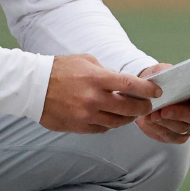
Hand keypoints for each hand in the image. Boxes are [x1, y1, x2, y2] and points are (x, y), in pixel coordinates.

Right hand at [40, 54, 160, 133]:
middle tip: (147, 106)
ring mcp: (86, 115)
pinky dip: (109, 123)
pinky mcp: (79, 127)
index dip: (148, 89)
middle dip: (143, 107)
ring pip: (118, 122)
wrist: (32, 87)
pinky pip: (102, 128)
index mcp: (96, 78)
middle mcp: (94, 99)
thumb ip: (105, 72)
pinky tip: (110, 117)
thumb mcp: (85, 61)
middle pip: (129, 108)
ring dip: (127, 118)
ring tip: (130, 113)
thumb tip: (121, 82)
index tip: (157, 91)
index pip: (130, 85)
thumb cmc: (59, 69)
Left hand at [135, 63, 189, 143]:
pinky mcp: (179, 135)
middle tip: (164, 110)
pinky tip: (150, 121)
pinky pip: (173, 136)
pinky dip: (160, 129)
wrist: (145, 97)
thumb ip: (166, 71)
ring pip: (184, 127)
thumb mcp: (161, 72)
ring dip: (167, 121)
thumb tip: (168, 76)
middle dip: (180, 113)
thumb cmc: (159, 82)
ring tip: (152, 115)